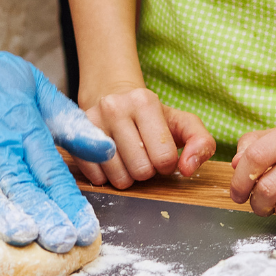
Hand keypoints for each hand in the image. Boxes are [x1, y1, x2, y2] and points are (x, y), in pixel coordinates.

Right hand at [0, 4, 116, 252]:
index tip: (86, 233)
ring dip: (0, 212)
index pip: (49, 172)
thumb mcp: (31, 85)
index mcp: (19, 125)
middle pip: (18, 183)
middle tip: (62, 243)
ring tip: (23, 236)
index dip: (68, 204)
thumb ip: (68, 122)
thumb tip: (107, 149)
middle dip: (42, 215)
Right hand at [76, 86, 214, 187]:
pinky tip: (111, 162)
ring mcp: (90, 122)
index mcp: (144, 102)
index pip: (164, 158)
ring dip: (127, 176)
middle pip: (141, 170)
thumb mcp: (183, 123)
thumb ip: (201, 143)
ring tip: (127, 158)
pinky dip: (107, 177)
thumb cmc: (152, 117)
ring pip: (118, 177)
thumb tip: (188, 169)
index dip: (167, 164)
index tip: (161, 153)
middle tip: (143, 156)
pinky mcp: (74, 138)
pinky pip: (96, 177)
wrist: (112, 98)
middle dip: (147, 171)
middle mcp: (114, 107)